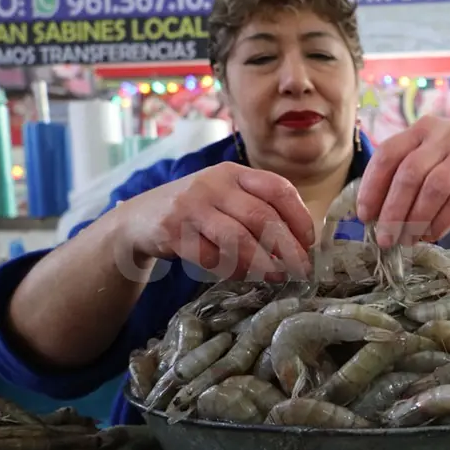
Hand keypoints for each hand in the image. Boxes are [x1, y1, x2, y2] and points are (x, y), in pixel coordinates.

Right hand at [117, 162, 314, 279]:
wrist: (140, 218)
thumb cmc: (198, 211)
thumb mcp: (227, 197)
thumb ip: (259, 209)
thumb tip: (301, 242)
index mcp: (235, 173)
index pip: (278, 188)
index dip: (299, 216)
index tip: (310, 242)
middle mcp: (214, 184)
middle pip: (261, 216)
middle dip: (287, 246)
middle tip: (302, 268)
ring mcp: (192, 206)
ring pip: (237, 238)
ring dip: (263, 262)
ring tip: (278, 276)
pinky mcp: (173, 231)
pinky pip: (211, 257)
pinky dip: (232, 269)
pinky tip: (243, 275)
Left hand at [357, 116, 449, 246]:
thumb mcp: (432, 158)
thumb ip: (405, 174)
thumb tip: (372, 213)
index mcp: (422, 128)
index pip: (388, 154)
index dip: (372, 186)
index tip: (364, 216)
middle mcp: (443, 134)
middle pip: (409, 174)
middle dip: (393, 210)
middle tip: (384, 238)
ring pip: (434, 188)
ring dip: (416, 220)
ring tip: (407, 241)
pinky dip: (441, 222)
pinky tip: (431, 235)